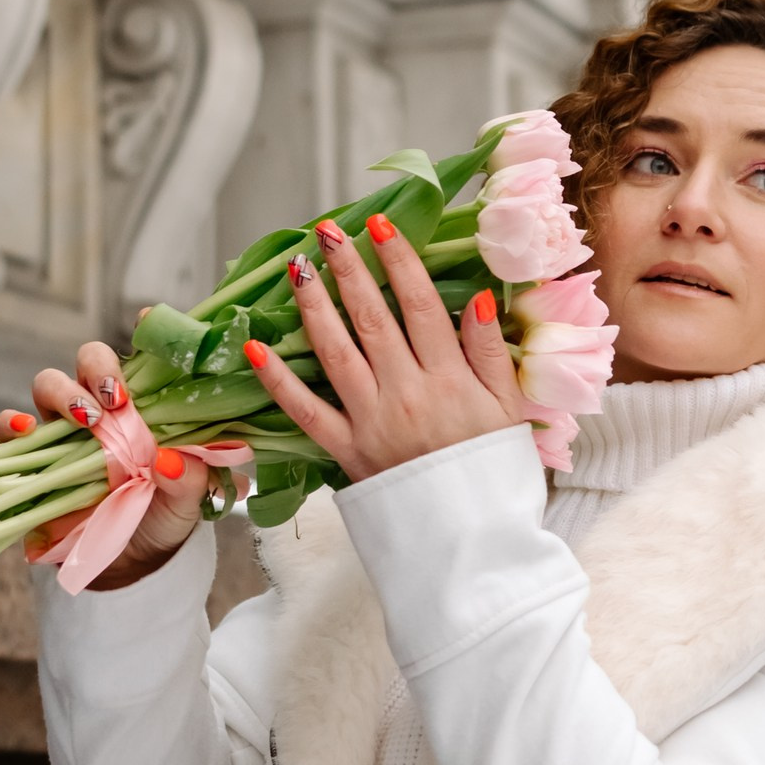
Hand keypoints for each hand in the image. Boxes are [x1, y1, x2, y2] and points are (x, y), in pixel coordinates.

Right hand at [0, 336, 207, 588]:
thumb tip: (171, 461)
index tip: (148, 319)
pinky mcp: (33, 456)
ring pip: (49, 384)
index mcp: (149, 405)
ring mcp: (66, 429)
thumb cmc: (164, 516)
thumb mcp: (189, 505)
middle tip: (117, 399)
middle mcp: (104, 408)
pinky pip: (10, 429)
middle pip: (90, 360)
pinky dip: (13, 424)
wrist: (131, 562)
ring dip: (64, 393)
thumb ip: (191, 482)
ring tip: (87, 421)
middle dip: (99, 367)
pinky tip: (27, 429)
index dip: (147, 330)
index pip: (146, 356)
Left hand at [243, 216, 529, 482]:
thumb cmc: (492, 473)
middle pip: (372, 320)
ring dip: (313, 307)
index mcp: (450, 381)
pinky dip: (279, 381)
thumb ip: (490, 353)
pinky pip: (306, 413)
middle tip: (328, 232)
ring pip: (336, 353)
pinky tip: (255, 349)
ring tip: (297, 269)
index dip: (399, 261)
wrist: (471, 541)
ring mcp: (372, 422)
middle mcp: (406, 394)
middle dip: (349, 270)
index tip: (380, 224)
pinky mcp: (347, 452)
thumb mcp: (509, 411)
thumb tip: (479, 297)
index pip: (420, 306)